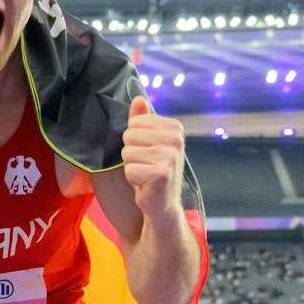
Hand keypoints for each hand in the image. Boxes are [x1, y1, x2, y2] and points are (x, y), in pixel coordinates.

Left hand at [121, 95, 184, 218]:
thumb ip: (142, 121)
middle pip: (129, 136)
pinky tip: (146, 184)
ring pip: (127, 153)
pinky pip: (130, 169)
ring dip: (132, 167)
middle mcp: (176, 139)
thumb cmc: (152, 171)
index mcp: (174, 127)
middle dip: (131, 154)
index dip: (135, 141)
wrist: (163, 205)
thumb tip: (137, 98)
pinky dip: (133, 180)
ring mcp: (170, 156)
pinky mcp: (162, 173)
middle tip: (146, 166)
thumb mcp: (148, 143)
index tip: (148, 153)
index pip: (134, 122)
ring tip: (146, 174)